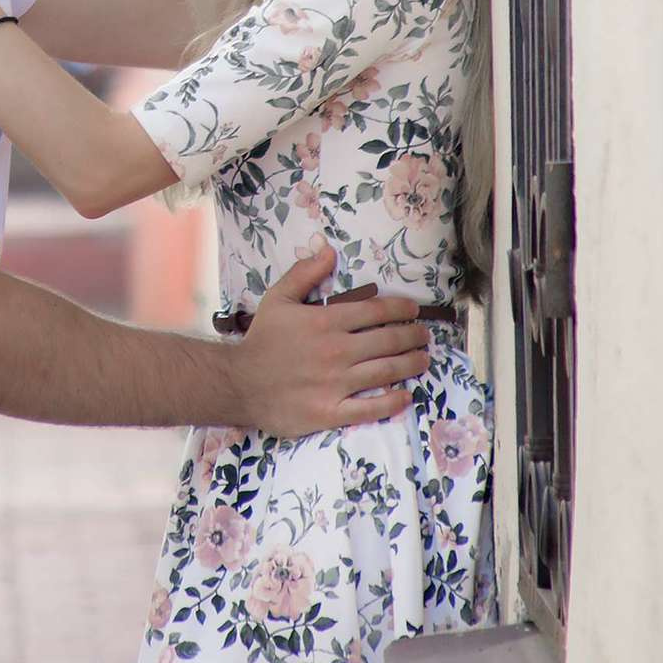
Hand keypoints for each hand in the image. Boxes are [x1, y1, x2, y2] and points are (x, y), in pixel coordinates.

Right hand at [230, 249, 431, 438]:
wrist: (239, 383)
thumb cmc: (261, 340)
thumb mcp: (277, 299)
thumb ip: (305, 274)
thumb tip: (329, 250)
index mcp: (326, 321)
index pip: (376, 310)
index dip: (401, 308)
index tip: (413, 310)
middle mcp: (337, 350)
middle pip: (389, 340)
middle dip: (413, 335)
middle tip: (423, 335)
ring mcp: (336, 383)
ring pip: (387, 371)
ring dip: (412, 363)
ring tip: (424, 359)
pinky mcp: (331, 411)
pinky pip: (370, 408)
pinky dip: (393, 401)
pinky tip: (406, 395)